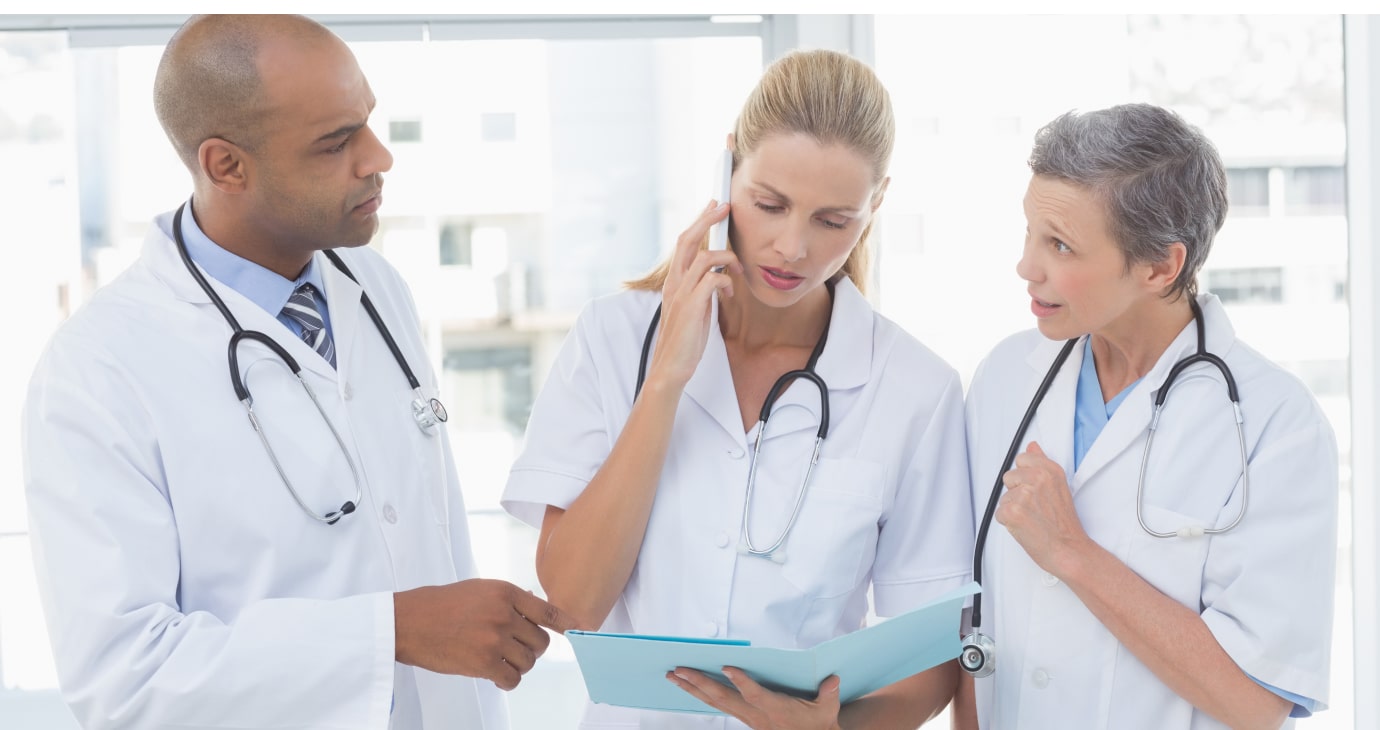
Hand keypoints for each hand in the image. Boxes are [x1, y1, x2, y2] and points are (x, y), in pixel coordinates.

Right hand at [393, 579, 576, 689]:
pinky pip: (512, 679)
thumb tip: (535, 606)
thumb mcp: (479, 589)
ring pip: (528, 662)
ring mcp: (495, 639)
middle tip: (514, 649)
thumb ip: (509, 599)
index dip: (567, 623)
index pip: (547, 611)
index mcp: (505, 592)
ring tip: (500, 661)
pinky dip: (508, 681)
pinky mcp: (483, 662)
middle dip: (531, 648)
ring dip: (518, 665)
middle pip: (540, 641)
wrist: (409, 622)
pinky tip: (496, 675)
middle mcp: (504, 614)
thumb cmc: (441, 605)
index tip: (579, 631)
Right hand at [645, 200, 743, 391]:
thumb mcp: (694, 309)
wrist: (671, 367)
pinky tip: (731, 294)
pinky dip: (727, 281)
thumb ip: (702, 290)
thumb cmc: (684, 341)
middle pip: (688, 239)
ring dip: (728, 257)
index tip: (712, 207)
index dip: (698, 222)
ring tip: (738, 268)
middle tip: (723, 206)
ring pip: (705, 256)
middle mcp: (675, 283)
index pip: (684, 242)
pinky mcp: (693, 305)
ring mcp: (682, 293)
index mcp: (673, 282)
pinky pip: (714, 279)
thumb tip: (719, 277)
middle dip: (707, 218)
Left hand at [668, 666, 841, 729]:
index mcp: (775, 709)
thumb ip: (828, 693)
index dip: (742, 682)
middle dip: (698, 682)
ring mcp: (746, 717)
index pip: (756, 694)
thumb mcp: (828, 709)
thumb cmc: (820, 723)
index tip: (727, 667)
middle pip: (722, 698)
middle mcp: (756, 714)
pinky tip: (689, 686)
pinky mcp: (744, 717)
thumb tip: (832, 679)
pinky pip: (718, 704)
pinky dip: (701, 694)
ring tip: (673, 675)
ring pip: (715, 701)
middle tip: (678, 669)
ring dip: (692, 688)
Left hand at [995, 442, 1090, 575]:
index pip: (1021, 459)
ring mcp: (1024, 495)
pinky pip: (999, 514)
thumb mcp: (1059, 486)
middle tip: (1035, 509)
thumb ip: (1042, 463)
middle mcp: (1038, 479)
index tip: (1035, 490)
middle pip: (1009, 478)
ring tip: (1032, 519)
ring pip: (1004, 497)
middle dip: (1017, 494)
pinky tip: (1025, 527)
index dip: (1024, 478)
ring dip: (1013, 510)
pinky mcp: (1013, 511)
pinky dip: (1008, 524)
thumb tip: (1032, 446)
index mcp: (1050, 470)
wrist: (1069, 550)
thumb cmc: (1064, 525)